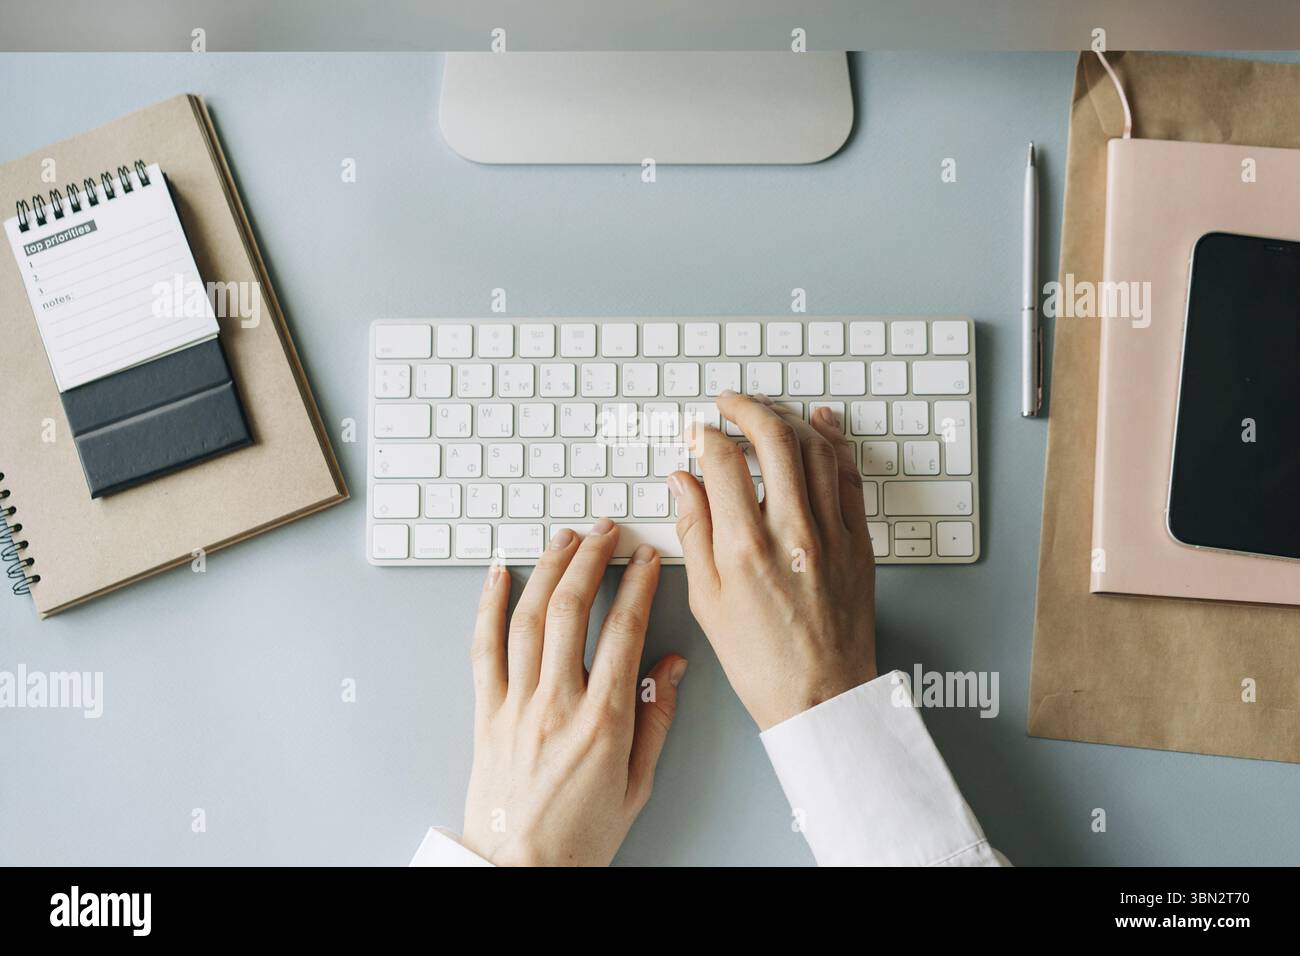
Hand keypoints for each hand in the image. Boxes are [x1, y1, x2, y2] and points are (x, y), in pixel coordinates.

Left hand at [461, 519, 686, 865]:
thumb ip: (657, 719)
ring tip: (564, 538)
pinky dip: (488, 606)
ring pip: (529, 619)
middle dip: (591, 560)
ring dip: (547, 569)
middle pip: (572, 611)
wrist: (518, 869)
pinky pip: (483, 649)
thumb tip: (672, 666)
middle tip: (606, 531)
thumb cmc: (579, 836)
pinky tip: (498, 574)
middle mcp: (558, 704)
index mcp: (604, 722)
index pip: (624, 632)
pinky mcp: (485, 713)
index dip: (636, 585)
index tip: (644, 558)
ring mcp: (516, 705)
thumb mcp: (637, 784)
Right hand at [669, 391, 876, 729]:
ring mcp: (831, 533)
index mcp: (745, 548)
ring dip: (789, 418)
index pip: (723, 462)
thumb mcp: (707, 599)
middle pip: (773, 440)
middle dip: (747, 409)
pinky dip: (834, 442)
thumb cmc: (760, 659)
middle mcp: (792, 532)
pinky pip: (849, 475)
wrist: (822, 695)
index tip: (698, 432)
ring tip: (768, 411)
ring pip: (815, 449)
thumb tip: (683, 481)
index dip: (706, 436)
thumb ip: (694, 531)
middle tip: (730, 402)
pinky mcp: (858, 541)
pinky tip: (820, 424)